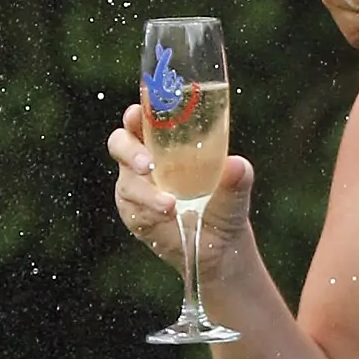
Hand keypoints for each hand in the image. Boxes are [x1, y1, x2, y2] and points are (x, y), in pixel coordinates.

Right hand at [109, 98, 254, 267]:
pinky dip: (149, 211)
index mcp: (166, 142)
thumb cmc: (224, 205)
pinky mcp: (135, 213)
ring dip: (146, 192)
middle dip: (130, 150)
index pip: (143, 119)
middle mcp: (145, 160)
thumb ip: (237, 178)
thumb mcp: (236, 190)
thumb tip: (237, 165)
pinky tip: (167, 215)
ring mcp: (136, 188)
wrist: (219, 246)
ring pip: (128, 182)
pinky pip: (133, 209)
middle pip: (121, 144)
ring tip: (170, 204)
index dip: (136, 114)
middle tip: (148, 164)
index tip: (138, 112)